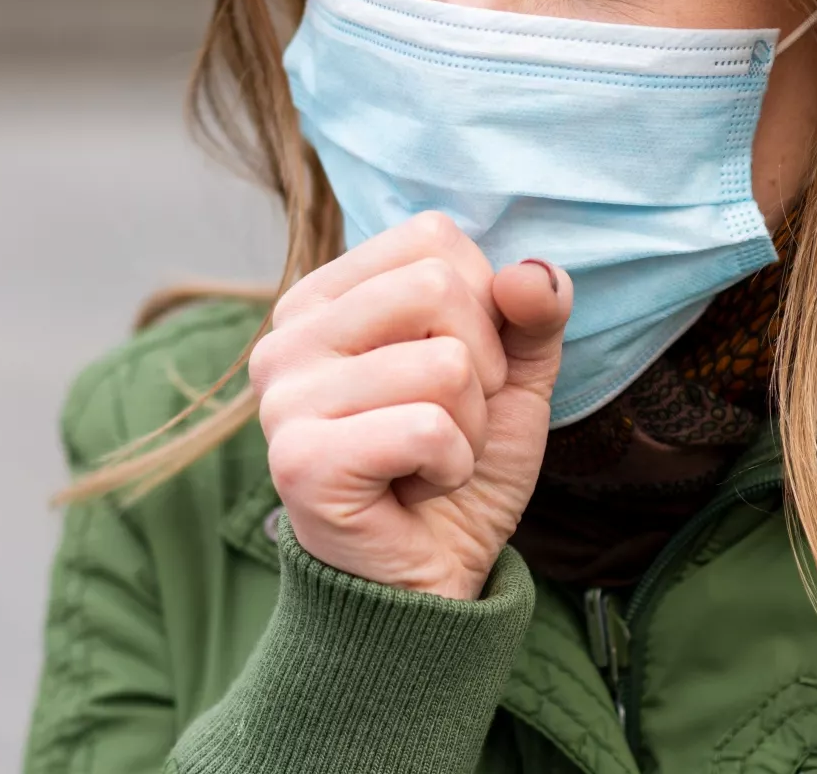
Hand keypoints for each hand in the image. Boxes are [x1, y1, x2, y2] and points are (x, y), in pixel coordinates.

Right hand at [250, 211, 572, 599]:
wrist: (422, 579)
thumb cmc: (452, 466)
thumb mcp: (508, 378)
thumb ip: (529, 314)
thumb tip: (533, 273)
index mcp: (322, 299)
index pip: (430, 239)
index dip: (480, 307)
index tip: (455, 373)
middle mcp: (286, 337)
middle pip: (437, 285)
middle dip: (482, 366)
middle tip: (446, 421)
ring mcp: (284, 397)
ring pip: (445, 363)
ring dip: (469, 428)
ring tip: (427, 460)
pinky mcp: (300, 458)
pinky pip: (427, 428)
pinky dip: (451, 467)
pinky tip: (414, 489)